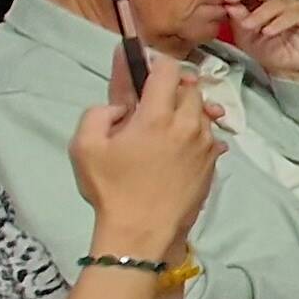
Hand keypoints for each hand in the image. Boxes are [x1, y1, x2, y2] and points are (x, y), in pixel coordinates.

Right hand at [70, 48, 215, 259]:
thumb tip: (121, 105)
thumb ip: (99, 112)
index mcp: (158, 115)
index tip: (145, 73)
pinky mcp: (213, 163)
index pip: (169, 69)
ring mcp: (206, 144)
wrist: (142, 233)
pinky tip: (179, 147)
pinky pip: (209, 135)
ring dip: (186, 111)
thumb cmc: (112, 190)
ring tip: (164, 129)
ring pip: (201, 111)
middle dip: (172, 89)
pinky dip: (196, 133)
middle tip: (151, 104)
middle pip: (190, 88)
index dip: (156, 65)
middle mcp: (189, 124)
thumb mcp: (85, 146)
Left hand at [220, 0, 298, 78]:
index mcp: (262, 3)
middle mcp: (279, 1)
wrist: (293, 71)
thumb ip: (239, 21)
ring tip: (249, 26)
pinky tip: (269, 31)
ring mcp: (295, 6)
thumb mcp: (248, 38)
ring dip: (260, 14)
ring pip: (276, 2)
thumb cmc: (271, 52)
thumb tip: (229, 5)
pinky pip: (293, 14)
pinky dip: (279, 22)